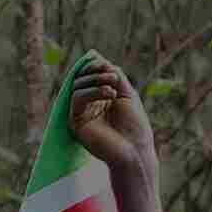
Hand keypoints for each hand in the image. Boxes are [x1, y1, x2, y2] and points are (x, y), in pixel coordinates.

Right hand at [71, 57, 154, 173]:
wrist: (135, 151)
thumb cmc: (135, 127)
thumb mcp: (127, 95)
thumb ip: (115, 77)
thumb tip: (101, 60)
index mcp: (101, 97)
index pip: (90, 74)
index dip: (96, 66)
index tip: (109, 66)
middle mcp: (89, 104)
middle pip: (82, 78)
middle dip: (96, 72)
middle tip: (113, 75)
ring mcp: (81, 112)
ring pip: (78, 86)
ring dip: (96, 80)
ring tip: (113, 87)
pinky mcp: (75, 121)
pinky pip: (77, 98)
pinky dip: (92, 91)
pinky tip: (109, 93)